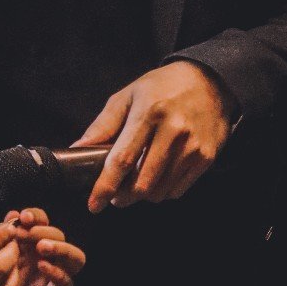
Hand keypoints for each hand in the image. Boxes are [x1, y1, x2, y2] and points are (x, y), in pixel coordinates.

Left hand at [0, 208, 85, 285]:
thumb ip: (4, 232)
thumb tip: (13, 214)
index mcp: (33, 239)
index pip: (43, 220)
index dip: (36, 215)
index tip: (23, 217)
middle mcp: (47, 254)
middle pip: (59, 235)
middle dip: (42, 231)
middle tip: (23, 234)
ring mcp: (53, 274)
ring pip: (76, 257)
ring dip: (61, 248)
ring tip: (41, 246)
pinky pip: (67, 283)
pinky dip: (57, 273)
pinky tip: (41, 266)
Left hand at [72, 61, 235, 211]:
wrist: (207, 81)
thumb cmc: (161, 87)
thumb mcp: (128, 96)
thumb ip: (103, 125)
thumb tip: (79, 149)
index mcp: (149, 112)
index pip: (122, 159)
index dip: (105, 186)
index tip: (94, 204)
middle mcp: (173, 131)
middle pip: (142, 183)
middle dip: (123, 196)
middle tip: (115, 193)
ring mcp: (192, 146)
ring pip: (159, 191)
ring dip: (142, 194)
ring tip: (136, 181)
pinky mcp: (206, 158)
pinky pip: (177, 190)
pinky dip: (162, 190)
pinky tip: (158, 175)